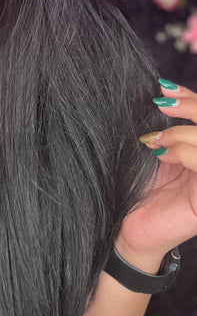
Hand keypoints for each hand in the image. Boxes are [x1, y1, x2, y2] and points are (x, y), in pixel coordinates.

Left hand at [117, 79, 196, 266]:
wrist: (124, 228)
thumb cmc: (135, 186)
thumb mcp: (151, 149)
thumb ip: (161, 125)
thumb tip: (160, 90)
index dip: (191, 98)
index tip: (165, 87)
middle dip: (192, 106)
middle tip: (162, 104)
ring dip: (182, 132)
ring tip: (155, 139)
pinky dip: (183, 152)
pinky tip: (161, 154)